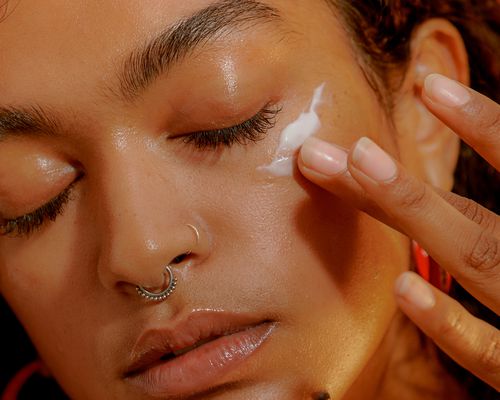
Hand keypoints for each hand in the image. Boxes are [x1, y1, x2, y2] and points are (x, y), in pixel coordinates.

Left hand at [298, 73, 499, 389]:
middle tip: (344, 148)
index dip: (481, 125)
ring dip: (418, 214)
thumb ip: (492, 222)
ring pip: (481, 260)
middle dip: (402, 184)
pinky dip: (451, 325)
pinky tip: (403, 288)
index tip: (428, 85)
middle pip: (471, 219)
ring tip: (362, 168)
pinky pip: (493, 356)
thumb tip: (451, 197)